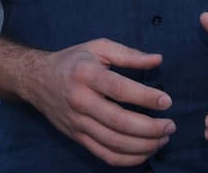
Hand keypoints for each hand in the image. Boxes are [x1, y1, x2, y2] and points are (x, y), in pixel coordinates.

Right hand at [25, 39, 174, 167]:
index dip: (145, 97)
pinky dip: (129, 159)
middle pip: (119, 122)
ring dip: (144, 145)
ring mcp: (77, 122)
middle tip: (171, 125)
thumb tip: (158, 59)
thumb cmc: (73, 61)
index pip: (119, 89)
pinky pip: (105, 155)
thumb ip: (128, 54)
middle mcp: (79, 100)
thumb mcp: (97, 48)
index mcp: (86, 74)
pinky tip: (146, 152)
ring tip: (163, 139)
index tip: (167, 102)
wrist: (36, 79)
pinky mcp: (77, 137)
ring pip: (114, 143)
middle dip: (150, 128)